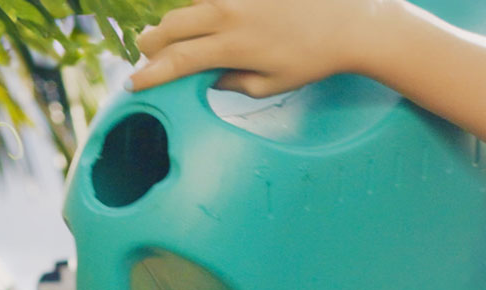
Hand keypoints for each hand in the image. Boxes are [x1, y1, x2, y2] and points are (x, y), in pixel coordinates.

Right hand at [130, 0, 409, 96]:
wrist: (351, 21)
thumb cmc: (314, 59)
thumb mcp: (272, 85)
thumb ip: (232, 84)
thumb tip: (205, 80)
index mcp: (232, 46)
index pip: (176, 61)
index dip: (150, 74)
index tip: (134, 83)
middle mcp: (228, 14)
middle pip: (169, 27)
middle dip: (152, 43)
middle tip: (148, 54)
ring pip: (188, 5)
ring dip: (178, 22)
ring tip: (179, 37)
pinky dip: (204, 8)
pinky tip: (208, 20)